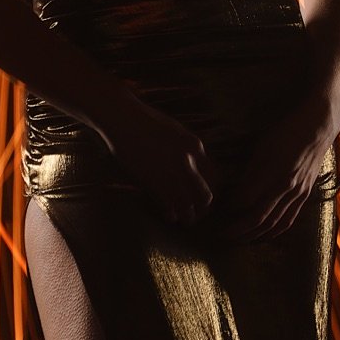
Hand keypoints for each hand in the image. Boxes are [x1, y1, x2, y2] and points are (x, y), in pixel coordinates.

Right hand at [103, 99, 219, 227]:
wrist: (124, 119)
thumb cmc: (147, 122)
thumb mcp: (177, 132)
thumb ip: (189, 151)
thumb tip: (194, 170)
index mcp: (195, 146)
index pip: (215, 177)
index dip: (211, 190)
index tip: (205, 197)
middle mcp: (187, 162)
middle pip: (205, 196)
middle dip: (203, 208)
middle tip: (198, 212)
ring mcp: (170, 173)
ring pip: (187, 206)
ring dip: (188, 216)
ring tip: (185, 220)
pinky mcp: (152, 182)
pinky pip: (168, 205)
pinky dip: (171, 213)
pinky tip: (169, 215)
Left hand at [218, 96, 339, 242]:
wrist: (317, 128)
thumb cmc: (286, 132)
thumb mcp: (263, 145)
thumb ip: (251, 170)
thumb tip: (235, 190)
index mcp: (273, 171)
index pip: (246, 198)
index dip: (230, 207)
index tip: (218, 208)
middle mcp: (286, 186)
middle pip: (259, 216)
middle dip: (238, 228)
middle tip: (220, 233)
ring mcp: (297, 193)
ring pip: (273, 223)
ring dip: (254, 235)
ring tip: (237, 240)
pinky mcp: (305, 196)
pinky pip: (289, 220)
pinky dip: (274, 232)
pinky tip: (262, 236)